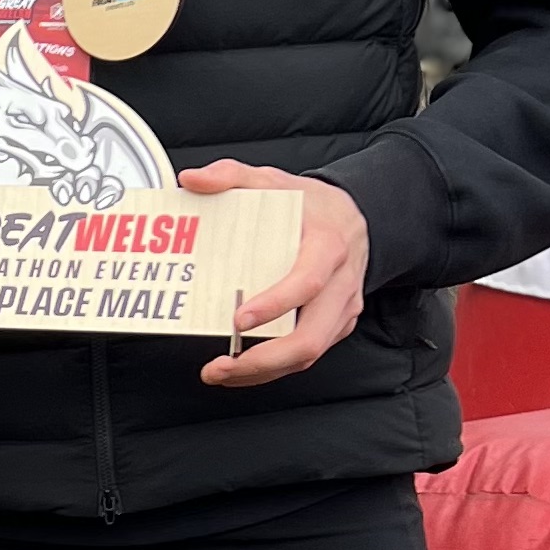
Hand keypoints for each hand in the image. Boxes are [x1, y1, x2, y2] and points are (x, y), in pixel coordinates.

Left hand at [182, 161, 368, 385]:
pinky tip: (242, 369)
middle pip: (311, 338)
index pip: (307, 283)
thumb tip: (193, 179)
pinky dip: (273, 367)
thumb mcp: (273, 180)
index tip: (238, 319)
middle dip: (264, 361)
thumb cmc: (311, 205)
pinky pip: (308, 354)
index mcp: (327, 247)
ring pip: (310, 354)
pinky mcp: (336, 324)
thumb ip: (231, 175)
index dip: (275, 305)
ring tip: (222, 374)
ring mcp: (341, 309)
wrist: (356, 217)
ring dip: (264, 371)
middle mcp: (339, 285)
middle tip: (221, 366)